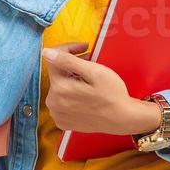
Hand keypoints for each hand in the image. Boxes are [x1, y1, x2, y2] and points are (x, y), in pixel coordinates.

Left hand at [40, 42, 160, 135]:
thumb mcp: (95, 72)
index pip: (53, 59)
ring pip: (59, 88)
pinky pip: (61, 101)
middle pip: (57, 74)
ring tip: (90, 80)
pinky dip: (71, 95)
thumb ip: (68, 61)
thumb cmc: (112, 96)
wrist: (122, 119)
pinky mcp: (62, 121)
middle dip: (72, 66)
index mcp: (60, 88)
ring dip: (72, 80)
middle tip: (91, 64)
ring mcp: (57, 113)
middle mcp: (53, 102)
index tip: (84, 48)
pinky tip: (85, 94)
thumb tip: (47, 53)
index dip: (69, 49)